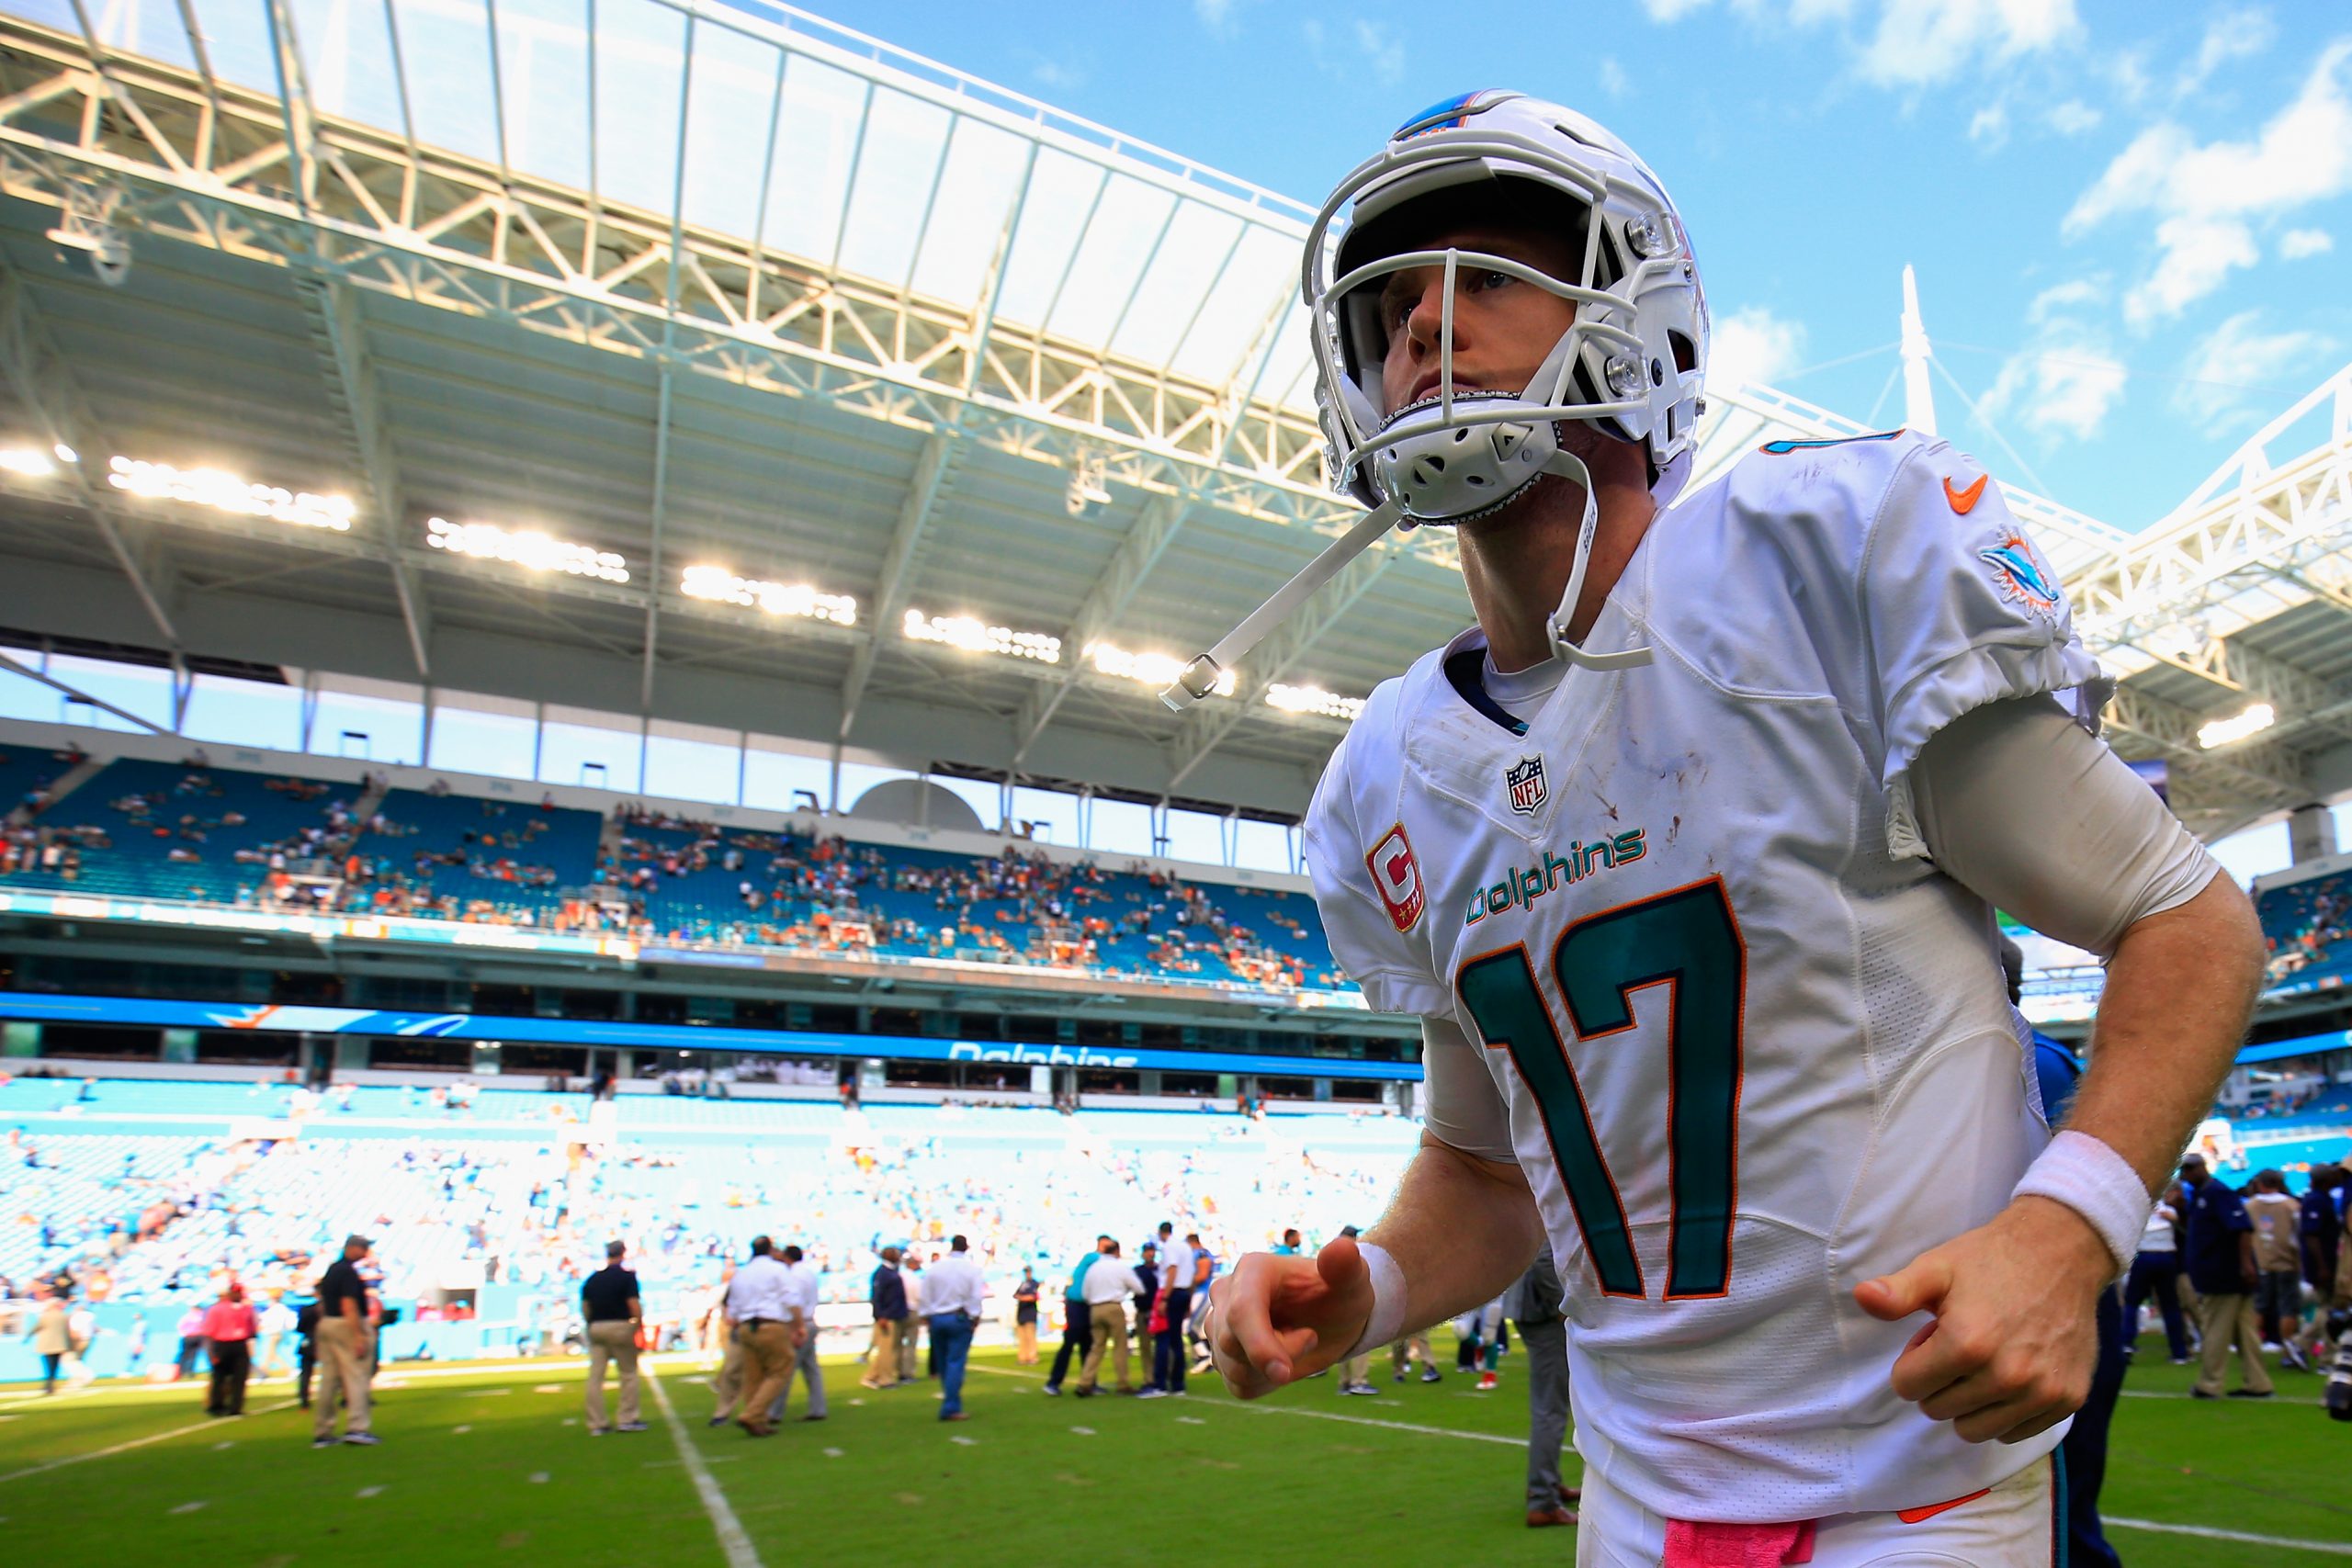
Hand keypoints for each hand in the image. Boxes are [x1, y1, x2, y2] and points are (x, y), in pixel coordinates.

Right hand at [1205, 1234, 1375, 1399]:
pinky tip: (1283, 1362)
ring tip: (1296, 1343)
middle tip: (1311, 1337)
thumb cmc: (1340, 1293)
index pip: (1241, 1311)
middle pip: (1232, 1344)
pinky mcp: (1223, 1355)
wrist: (1333, 1316)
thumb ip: (1346, 1265)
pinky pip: (1237, 1385)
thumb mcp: (1352, 1279)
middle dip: (1279, 1356)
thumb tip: (1342, 1247)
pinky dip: (1265, 1384)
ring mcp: (1219, 1325)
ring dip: (1272, 1372)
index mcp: (1252, 1270)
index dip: (1259, 1346)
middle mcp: (1226, 1293)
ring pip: (1233, 1369)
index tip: (1285, 1375)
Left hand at [1854, 1196, 2106, 1444]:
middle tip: (1959, 1344)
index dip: (1913, 1360)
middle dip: (1938, 1380)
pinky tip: (2011, 1374)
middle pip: (1937, 1409)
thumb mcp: (1936, 1268)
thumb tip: (1862, 1297)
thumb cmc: (1989, 1261)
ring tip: (1983, 1360)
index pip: (1907, 1387)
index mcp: (1967, 1344)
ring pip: (1974, 1430)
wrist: (2060, 1253)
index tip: (1932, 1335)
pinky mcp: (2068, 1400)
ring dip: (1967, 1402)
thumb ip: (1897, 1292)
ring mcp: (2041, 1392)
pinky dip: (2003, 1412)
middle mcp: (2007, 1376)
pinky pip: (2014, 1432)